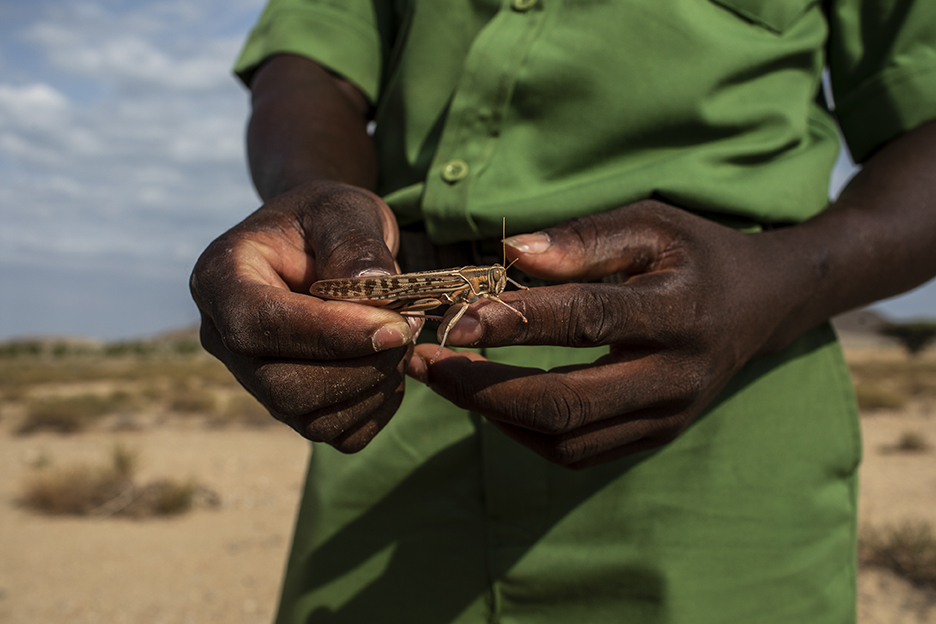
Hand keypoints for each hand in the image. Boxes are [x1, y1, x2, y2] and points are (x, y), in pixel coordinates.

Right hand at [190, 181, 420, 450]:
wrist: (322, 242)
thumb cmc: (327, 220)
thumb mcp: (344, 211)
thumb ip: (356, 246)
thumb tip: (375, 291)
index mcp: (220, 280)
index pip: (258, 326)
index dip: (327, 335)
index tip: (392, 325)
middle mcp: (224, 338)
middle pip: (282, 386)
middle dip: (360, 366)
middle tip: (408, 328)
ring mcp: (254, 380)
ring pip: (310, 418)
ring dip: (373, 387)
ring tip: (402, 340)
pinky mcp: (290, 406)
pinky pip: (336, 434)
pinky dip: (376, 409)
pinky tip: (390, 368)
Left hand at [409, 200, 795, 467]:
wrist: (758, 307)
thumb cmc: (694, 254)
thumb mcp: (650, 224)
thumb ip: (584, 241)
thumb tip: (511, 255)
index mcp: (679, 311)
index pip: (590, 320)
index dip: (519, 321)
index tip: (456, 318)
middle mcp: (677, 376)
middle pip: (568, 402)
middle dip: (484, 389)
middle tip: (426, 364)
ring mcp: (667, 416)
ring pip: (567, 440)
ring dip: (496, 415)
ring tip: (448, 379)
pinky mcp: (654, 436)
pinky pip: (577, 453)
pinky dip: (524, 432)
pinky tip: (491, 399)